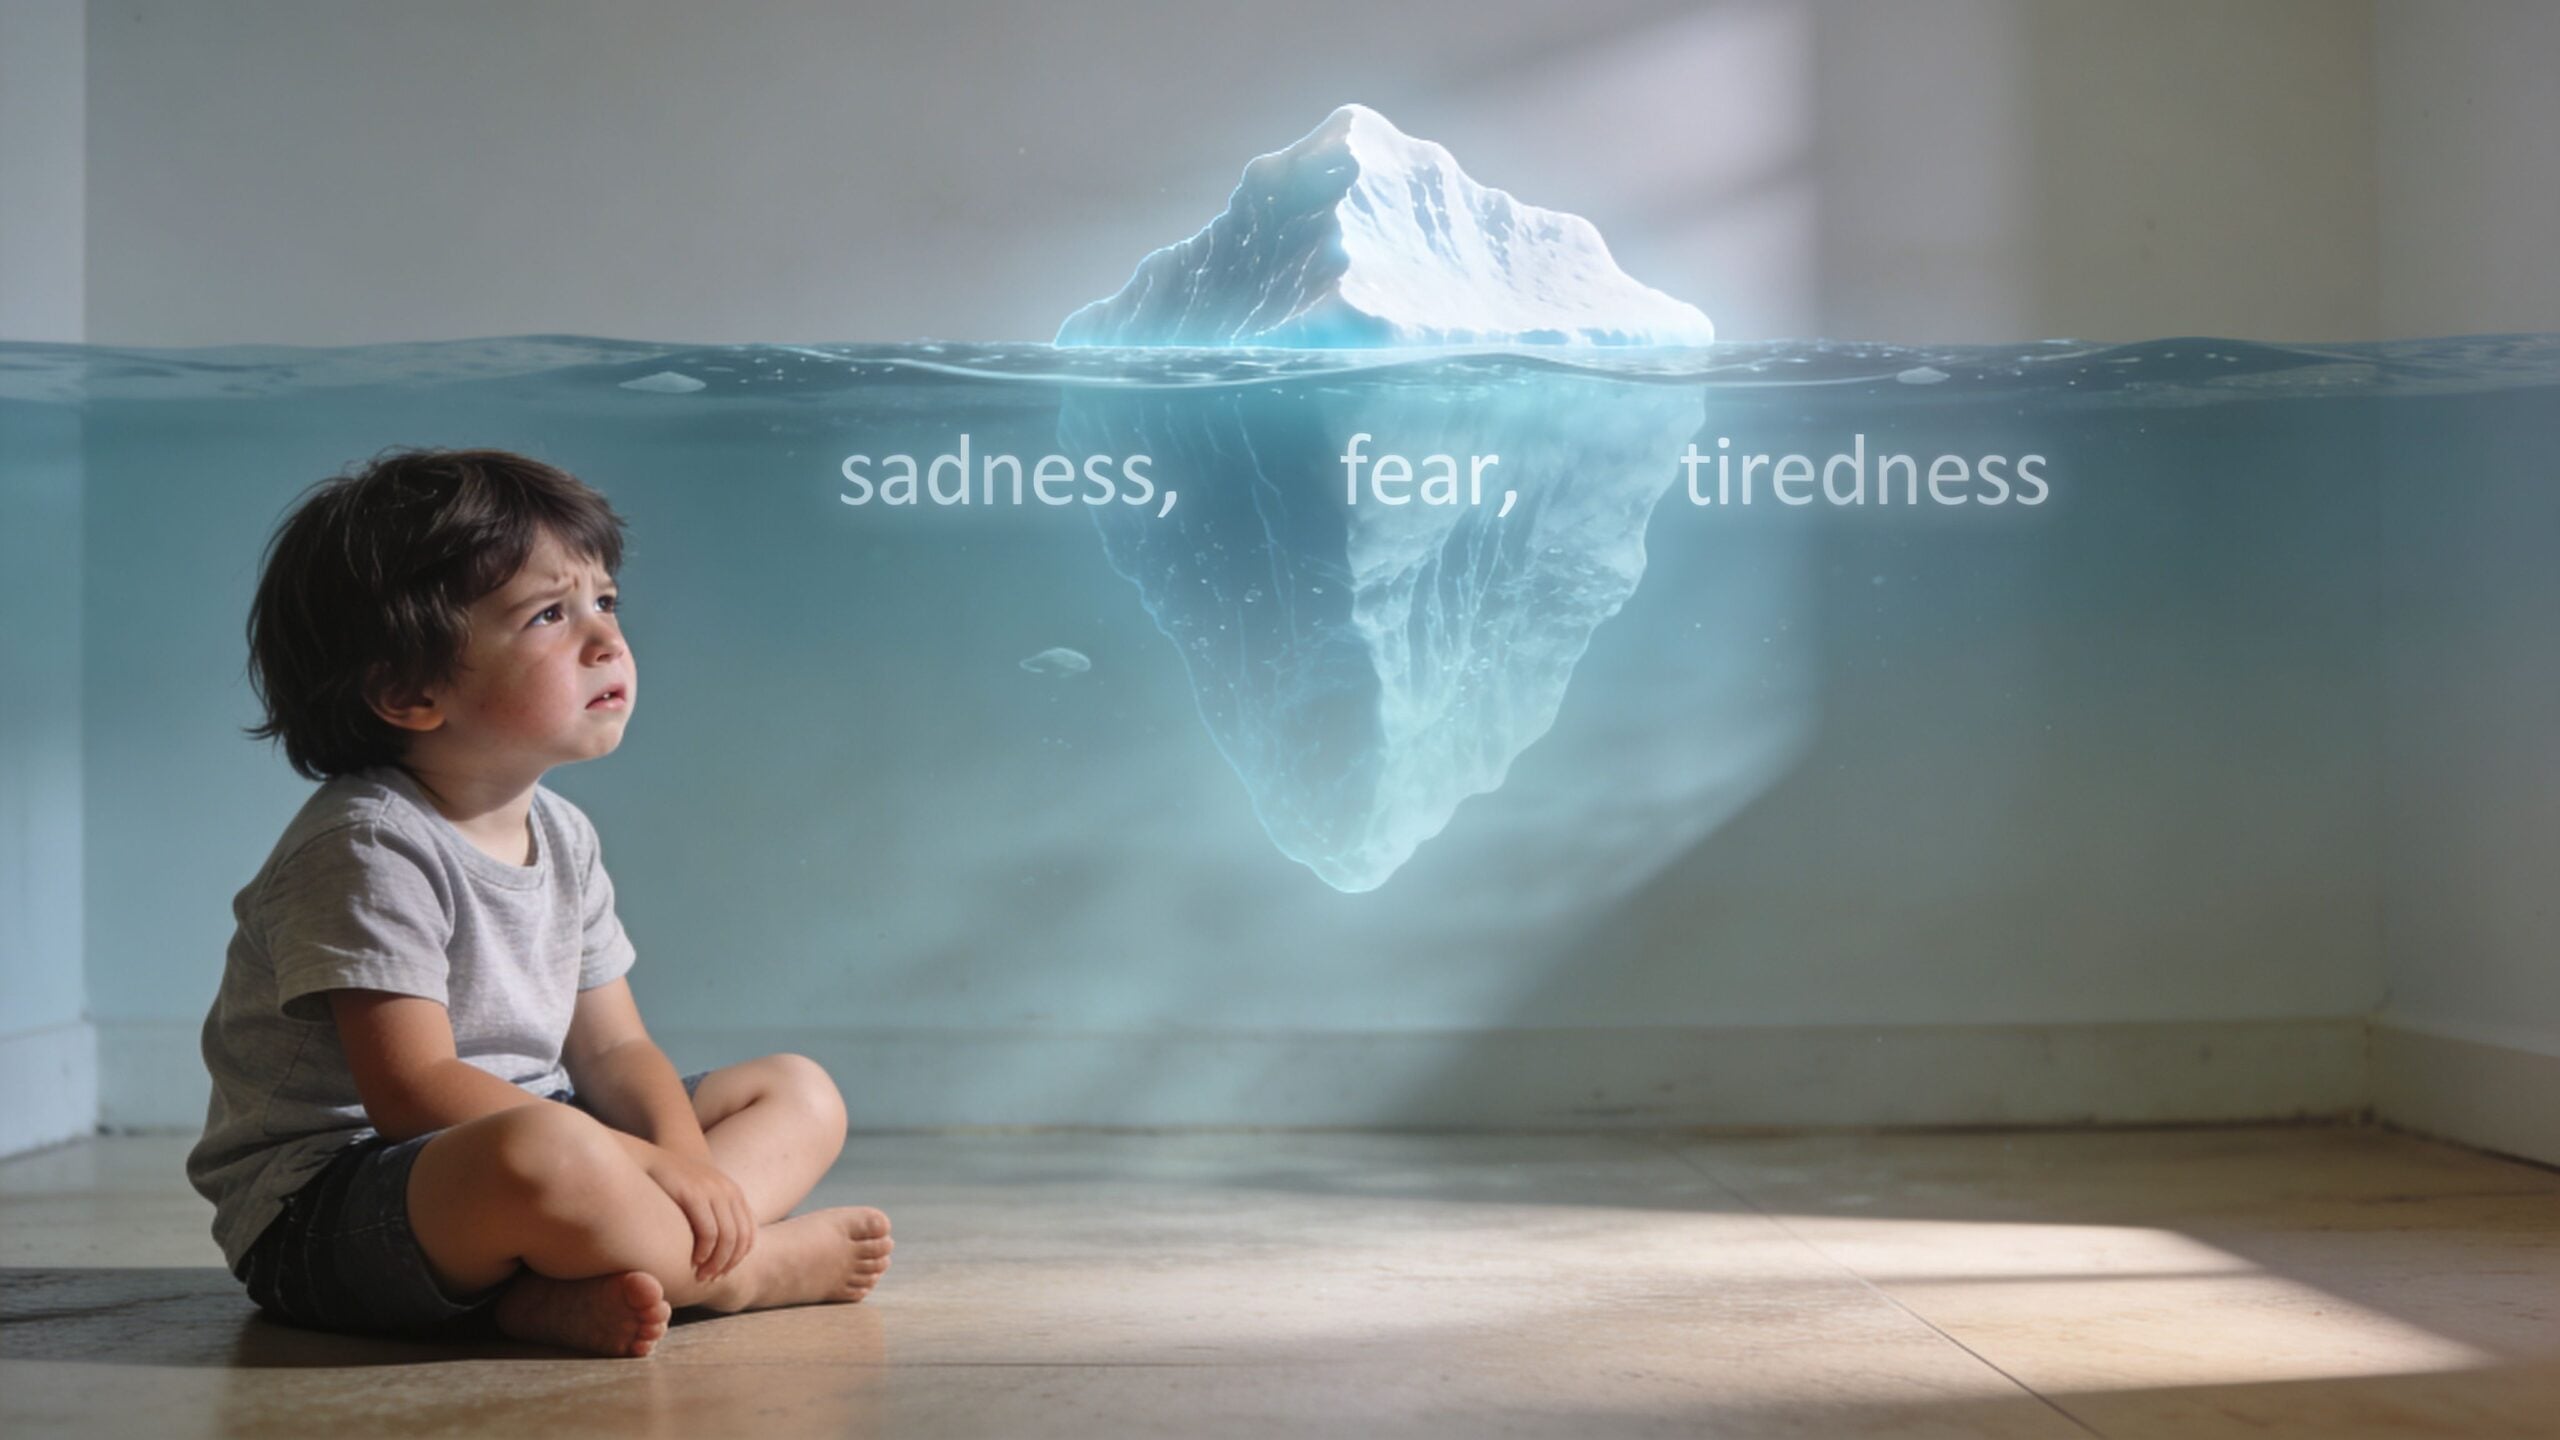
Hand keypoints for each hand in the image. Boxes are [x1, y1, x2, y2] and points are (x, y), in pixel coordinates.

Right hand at [640, 1146, 756, 1283]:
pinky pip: (709, 1231)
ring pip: (728, 1238)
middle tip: (711, 1279)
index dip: (739, 1258)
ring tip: (701, 1275)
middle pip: (741, 1237)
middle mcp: (727, 1190)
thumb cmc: (667, 1188)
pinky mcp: (694, 1194)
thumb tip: (719, 1252)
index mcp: (733, 1192)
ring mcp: (713, 1190)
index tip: (722, 1273)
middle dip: (728, 1263)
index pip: (749, 1233)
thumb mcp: (697, 1199)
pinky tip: (694, 1261)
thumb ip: (711, 1218)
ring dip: (717, 1262)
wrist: (643, 1161)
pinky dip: (705, 1252)